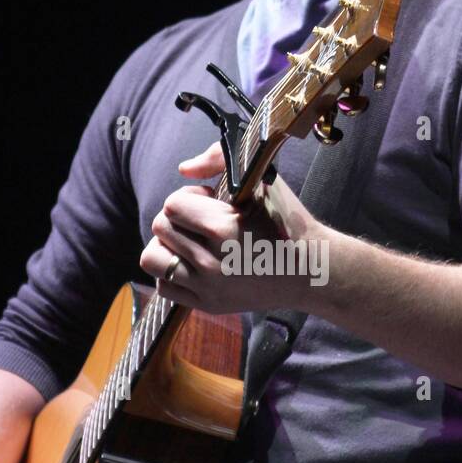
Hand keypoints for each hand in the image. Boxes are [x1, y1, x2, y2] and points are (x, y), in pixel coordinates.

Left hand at [140, 140, 328, 313]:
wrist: (309, 270)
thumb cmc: (285, 222)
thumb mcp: (261, 180)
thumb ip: (219, 158)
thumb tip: (184, 169)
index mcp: (222, 228)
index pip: (172, 204)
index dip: (188, 197)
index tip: (209, 201)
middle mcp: (211, 261)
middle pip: (160, 227)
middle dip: (178, 218)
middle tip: (201, 221)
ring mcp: (208, 287)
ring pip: (152, 258)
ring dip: (166, 245)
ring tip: (189, 242)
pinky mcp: (207, 304)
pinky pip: (163, 286)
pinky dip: (171, 271)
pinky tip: (192, 263)